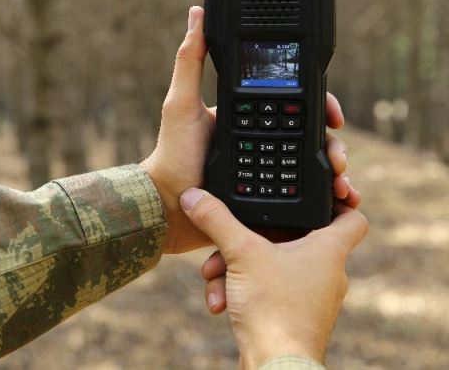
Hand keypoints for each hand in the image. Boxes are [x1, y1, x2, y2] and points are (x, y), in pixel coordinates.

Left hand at [141, 6, 359, 253]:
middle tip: (339, 156)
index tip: (335, 116)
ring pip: (312, 167)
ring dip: (335, 172)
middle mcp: (258, 140)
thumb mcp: (181, 103)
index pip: (292, 103)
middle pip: (310, 136)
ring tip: (342, 183)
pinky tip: (338, 201)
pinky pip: (303, 195)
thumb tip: (197, 15)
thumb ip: (191, 60)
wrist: (169, 208)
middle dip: (333, 145)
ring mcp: (265, 168)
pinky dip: (326, 197)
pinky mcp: (268, 197)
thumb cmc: (172, 154)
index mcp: (246, 115)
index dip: (319, 107)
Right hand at [181, 189, 367, 367]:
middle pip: (294, 239)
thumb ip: (216, 220)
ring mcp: (312, 297)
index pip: (352, 216)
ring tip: (215, 278)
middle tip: (230, 241)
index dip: (338, 200)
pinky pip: (267, 290)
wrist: (276, 364)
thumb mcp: (240, 253)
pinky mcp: (294, 316)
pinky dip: (242, 291)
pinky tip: (221, 301)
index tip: (316, 193)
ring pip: (273, 267)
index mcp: (329, 250)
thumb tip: (193, 196)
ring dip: (238, 269)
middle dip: (252, 240)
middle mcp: (327, 273)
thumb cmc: (274, 309)